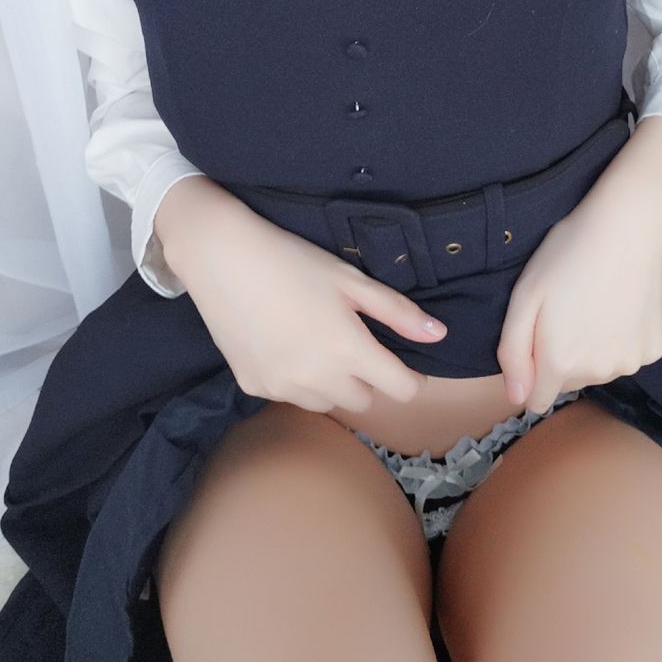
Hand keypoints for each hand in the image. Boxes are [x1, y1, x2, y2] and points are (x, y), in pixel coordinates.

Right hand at [162, 180, 448, 415]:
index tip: (401, 360)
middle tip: (351, 341)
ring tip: (315, 342)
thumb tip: (438, 334)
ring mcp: (282, 388)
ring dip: (332, 384)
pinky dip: (295, 380)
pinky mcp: (253, 388)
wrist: (222, 258)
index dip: (409, 377)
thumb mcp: (350, 279)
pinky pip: (289, 396)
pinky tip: (283, 344)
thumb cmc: (292, 260)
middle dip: (366, 378)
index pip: (401, 391)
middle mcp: (317, 380)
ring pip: (326, 403)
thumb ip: (396, 312)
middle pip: (363, 401)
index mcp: (349, 351)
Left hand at [495, 174, 661, 417]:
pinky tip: (621, 303)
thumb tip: (517, 396)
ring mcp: (630, 362)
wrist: (626, 227)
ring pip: (600, 368)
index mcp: (560, 363)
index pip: (537, 400)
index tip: (538, 337)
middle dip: (563, 356)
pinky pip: (628, 354)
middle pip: (569, 381)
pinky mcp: (655, 348)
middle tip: (567, 308)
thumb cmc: (566, 254)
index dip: (532, 372)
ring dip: (593, 347)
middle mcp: (597, 373)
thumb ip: (513, 352)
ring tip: (594, 302)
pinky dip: (623, 337)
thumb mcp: (524, 295)